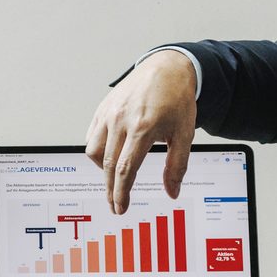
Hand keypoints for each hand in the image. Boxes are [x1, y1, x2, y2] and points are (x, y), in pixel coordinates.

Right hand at [85, 49, 197, 213]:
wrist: (166, 68)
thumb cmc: (176, 99)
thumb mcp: (185, 133)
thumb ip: (177, 165)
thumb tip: (172, 192)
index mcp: (142, 127)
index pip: (125, 169)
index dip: (121, 193)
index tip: (121, 208)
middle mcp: (121, 120)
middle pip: (107, 165)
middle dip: (110, 189)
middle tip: (115, 204)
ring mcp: (108, 113)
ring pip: (94, 151)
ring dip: (102, 169)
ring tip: (115, 175)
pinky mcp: (102, 108)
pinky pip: (92, 136)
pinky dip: (97, 150)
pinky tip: (110, 155)